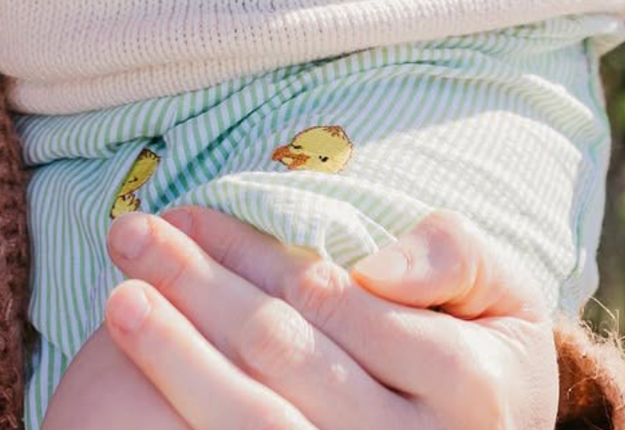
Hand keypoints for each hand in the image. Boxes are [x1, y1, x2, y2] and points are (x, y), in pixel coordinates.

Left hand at [40, 205, 558, 429]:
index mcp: (468, 385)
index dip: (255, 254)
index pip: (336, 301)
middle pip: (283, 355)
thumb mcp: (505, 291)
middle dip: (199, 287)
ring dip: (176, 357)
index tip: (193, 215)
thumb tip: (373, 266)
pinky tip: (142, 384)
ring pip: (252, 422)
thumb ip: (456, 255)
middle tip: (130, 234)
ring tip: (119, 301)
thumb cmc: (488, 354)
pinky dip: (192, 416)